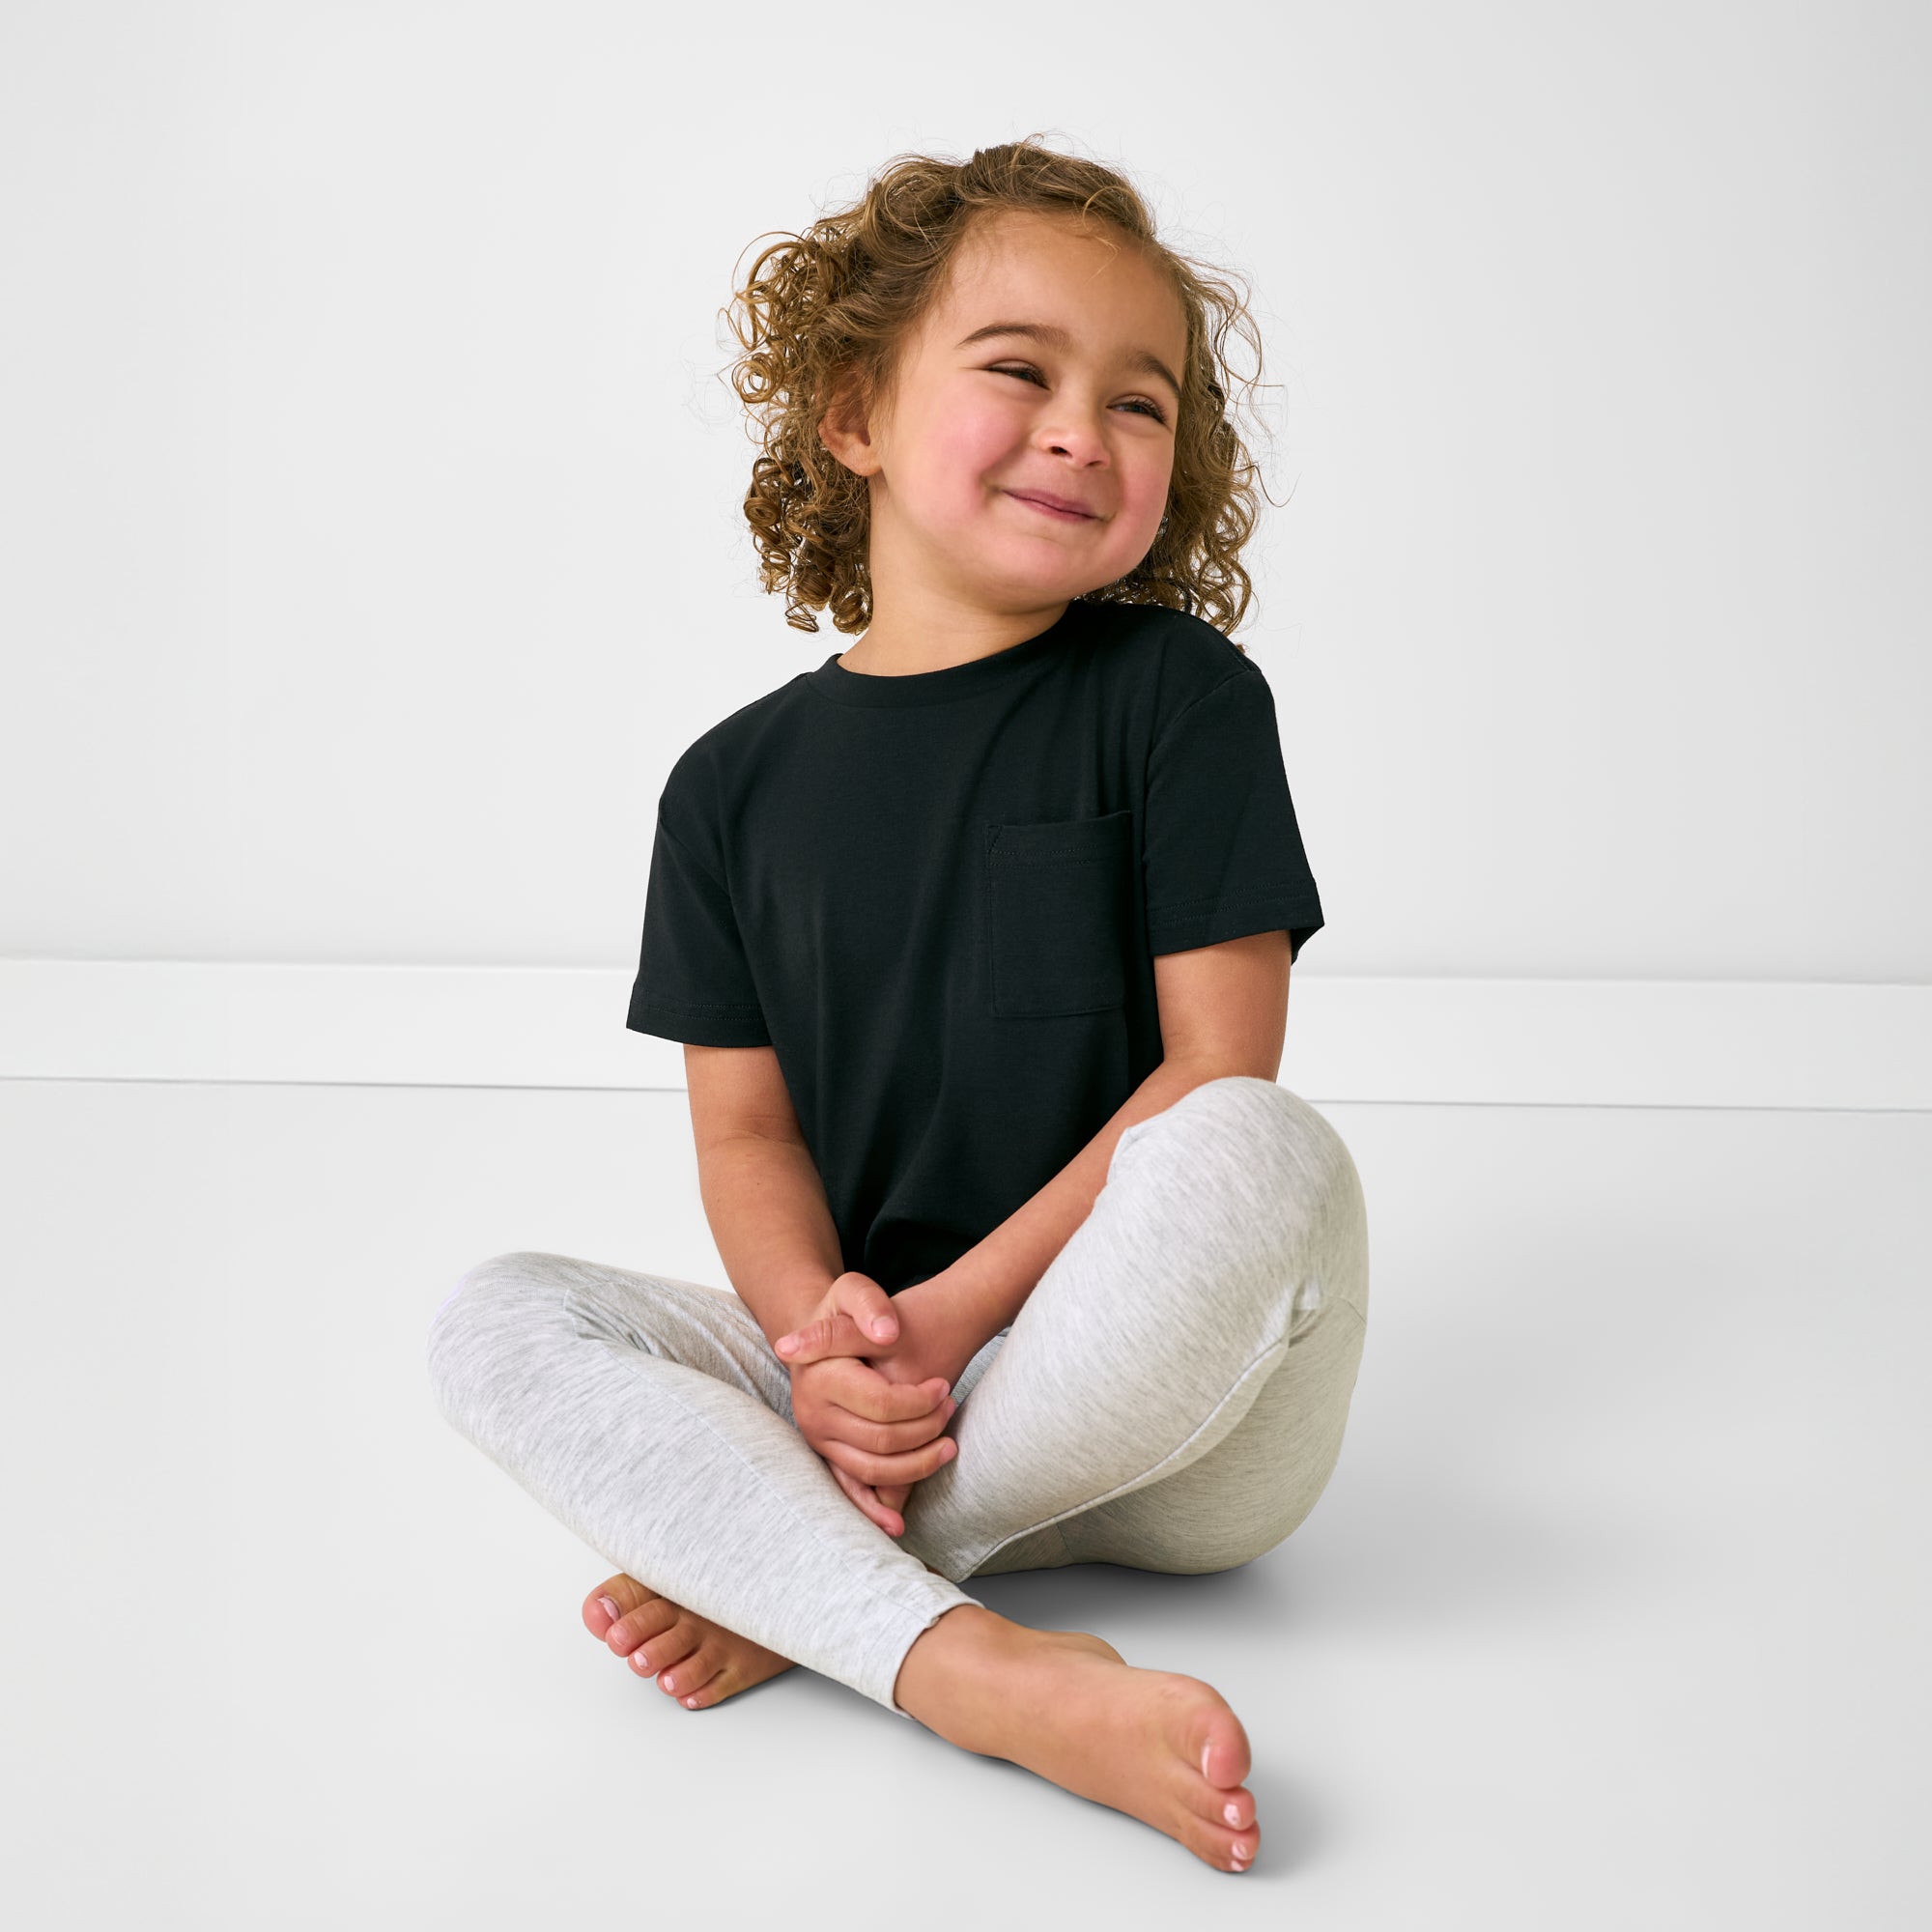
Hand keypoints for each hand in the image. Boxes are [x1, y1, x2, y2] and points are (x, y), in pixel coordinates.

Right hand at [777, 1271, 983, 1535]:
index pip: (881, 1404)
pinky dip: (874, 1509)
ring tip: (948, 1443)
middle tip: (952, 1407)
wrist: (821, 1331)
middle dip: (925, 1430)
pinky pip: (851, 1488)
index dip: (921, 1401)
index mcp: (819, 1376)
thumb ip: (870, 1305)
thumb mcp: (855, 1289)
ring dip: (916, 1464)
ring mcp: (818, 1439)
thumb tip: (887, 1334)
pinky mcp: (827, 1454)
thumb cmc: (845, 1311)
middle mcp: (811, 1414)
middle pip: (881, 1440)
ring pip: (873, 1469)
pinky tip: (898, 1524)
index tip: (945, 1387)